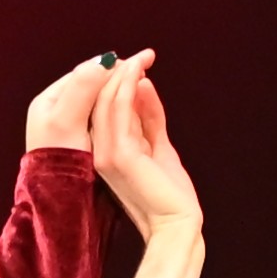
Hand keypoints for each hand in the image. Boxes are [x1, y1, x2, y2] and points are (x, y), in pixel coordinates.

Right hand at [93, 56, 204, 277]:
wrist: (177, 223)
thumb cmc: (170, 192)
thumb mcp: (159, 145)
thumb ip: (149, 116)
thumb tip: (143, 84)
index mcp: (104, 152)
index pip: (102, 109)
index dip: (115, 83)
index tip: (133, 62)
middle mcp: (98, 152)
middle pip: (100, 102)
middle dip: (118, 74)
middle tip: (137, 54)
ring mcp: (105, 154)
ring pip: (106, 102)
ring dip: (123, 75)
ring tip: (140, 57)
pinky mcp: (118, 155)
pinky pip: (119, 110)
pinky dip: (127, 87)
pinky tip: (138, 72)